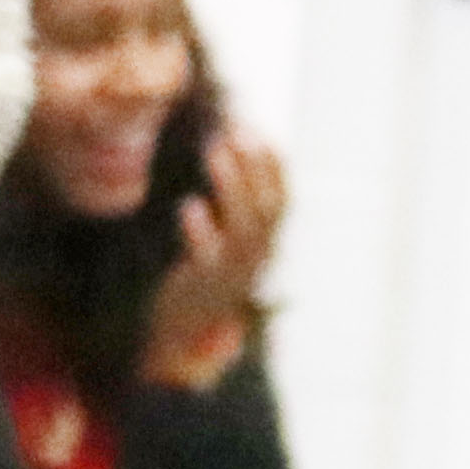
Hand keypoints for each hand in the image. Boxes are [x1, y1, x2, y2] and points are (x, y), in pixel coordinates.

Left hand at [137, 127, 286, 392]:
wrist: (188, 337)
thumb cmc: (207, 280)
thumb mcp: (228, 242)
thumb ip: (234, 205)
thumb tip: (230, 149)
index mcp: (265, 244)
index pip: (281, 200)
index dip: (273, 165)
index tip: (257, 130)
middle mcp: (256, 257)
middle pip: (265, 207)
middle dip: (254, 166)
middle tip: (236, 130)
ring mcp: (231, 272)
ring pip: (242, 227)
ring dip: (231, 186)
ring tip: (215, 150)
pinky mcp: (204, 285)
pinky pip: (207, 257)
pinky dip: (201, 231)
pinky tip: (190, 205)